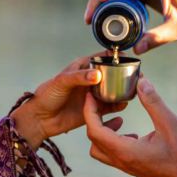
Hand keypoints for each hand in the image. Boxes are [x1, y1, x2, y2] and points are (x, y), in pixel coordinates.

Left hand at [12, 56, 126, 147]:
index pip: (101, 58)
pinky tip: (124, 103)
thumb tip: (96, 74)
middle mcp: (89, 80)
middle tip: (135, 74)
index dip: (113, 56)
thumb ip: (79, 77)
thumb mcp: (61, 81)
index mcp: (82, 68)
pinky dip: (118, 105)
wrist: (41, 119)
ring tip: (133, 88)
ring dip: (121, 90)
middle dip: (122, 74)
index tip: (125, 57)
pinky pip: (110, 106)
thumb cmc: (46, 96)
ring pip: (112, 90)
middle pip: (111, 74)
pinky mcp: (95, 109)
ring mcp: (93, 95)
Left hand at [82, 76, 176, 176]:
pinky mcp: (133, 167)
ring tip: (119, 117)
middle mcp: (121, 161)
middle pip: (93, 139)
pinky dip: (114, 139)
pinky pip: (113, 153)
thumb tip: (141, 81)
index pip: (94, 130)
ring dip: (103, 131)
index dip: (89, 110)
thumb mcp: (170, 124)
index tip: (92, 94)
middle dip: (94, 118)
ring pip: (100, 149)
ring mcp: (126, 166)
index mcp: (125, 151)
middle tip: (103, 102)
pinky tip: (132, 132)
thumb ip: (153, 102)